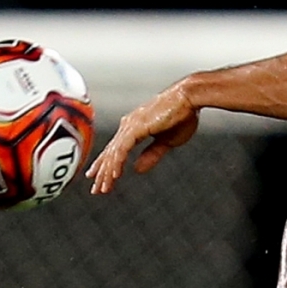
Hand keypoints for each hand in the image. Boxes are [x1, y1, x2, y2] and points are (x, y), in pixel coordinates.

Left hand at [85, 82, 199, 193]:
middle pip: (111, 152)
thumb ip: (151, 154)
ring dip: (108, 172)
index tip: (99, 177)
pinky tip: (114, 175)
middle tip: (96, 190)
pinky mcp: (136, 127)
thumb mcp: (167, 141)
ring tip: (103, 188)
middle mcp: (129, 125)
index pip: (116, 149)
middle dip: (103, 172)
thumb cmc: (183, 115)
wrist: (190, 97)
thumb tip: (137, 169)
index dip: (107, 164)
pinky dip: (117, 162)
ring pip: (114, 152)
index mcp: (135, 127)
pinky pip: (122, 148)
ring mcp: (131, 125)